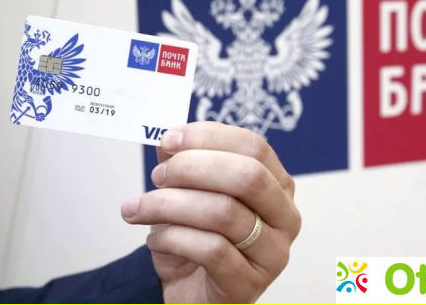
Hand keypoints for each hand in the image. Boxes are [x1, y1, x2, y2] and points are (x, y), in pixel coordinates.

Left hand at [121, 122, 301, 302]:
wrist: (193, 293)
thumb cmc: (196, 238)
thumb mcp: (189, 193)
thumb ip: (183, 162)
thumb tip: (169, 140)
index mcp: (277, 184)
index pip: (254, 146)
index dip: (209, 137)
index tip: (169, 140)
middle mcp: (285, 216)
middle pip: (247, 176)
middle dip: (193, 168)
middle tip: (158, 176)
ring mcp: (273, 253)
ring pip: (224, 213)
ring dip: (170, 204)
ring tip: (140, 208)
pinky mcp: (249, 284)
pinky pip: (210, 250)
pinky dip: (172, 238)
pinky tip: (155, 239)